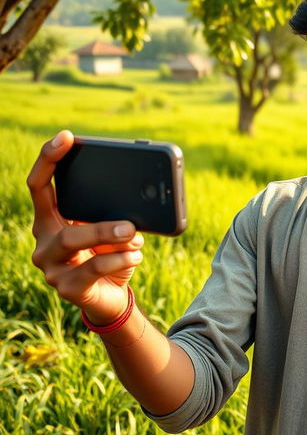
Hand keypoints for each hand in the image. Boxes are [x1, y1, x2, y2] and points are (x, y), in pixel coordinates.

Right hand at [27, 130, 144, 324]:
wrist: (111, 298)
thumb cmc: (111, 256)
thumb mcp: (113, 230)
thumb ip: (116, 213)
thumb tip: (138, 199)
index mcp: (52, 219)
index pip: (40, 184)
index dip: (48, 158)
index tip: (66, 137)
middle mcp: (45, 240)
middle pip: (57, 212)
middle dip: (94, 211)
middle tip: (129, 220)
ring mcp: (51, 266)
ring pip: (72, 240)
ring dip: (107, 233)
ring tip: (133, 233)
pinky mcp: (66, 288)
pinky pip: (92, 269)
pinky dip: (120, 260)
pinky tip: (136, 255)